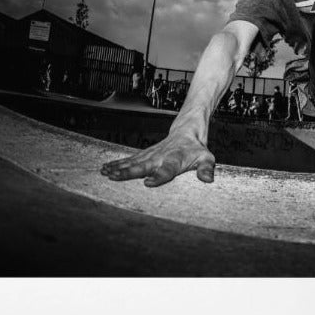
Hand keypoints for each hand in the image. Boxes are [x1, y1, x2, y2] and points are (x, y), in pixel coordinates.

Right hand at [101, 129, 215, 186]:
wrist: (187, 131)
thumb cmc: (196, 149)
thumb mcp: (206, 158)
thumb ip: (206, 169)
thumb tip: (209, 180)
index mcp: (175, 160)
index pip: (167, 170)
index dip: (159, 176)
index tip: (148, 182)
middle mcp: (160, 157)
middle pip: (143, 165)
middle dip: (128, 172)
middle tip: (114, 177)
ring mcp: (151, 155)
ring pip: (132, 161)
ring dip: (118, 167)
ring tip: (105, 173)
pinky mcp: (145, 154)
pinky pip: (129, 159)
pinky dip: (117, 164)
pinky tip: (105, 169)